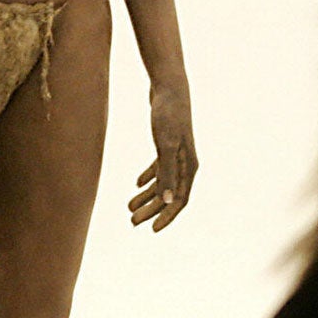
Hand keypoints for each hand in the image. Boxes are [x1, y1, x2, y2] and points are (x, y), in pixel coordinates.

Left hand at [128, 81, 195, 231]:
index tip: (152, 230)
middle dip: (151, 210)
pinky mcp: (166, 143)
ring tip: (129, 207)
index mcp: (188, 167)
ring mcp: (176, 153)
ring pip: (162, 182)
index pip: (179, 200)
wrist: (169, 88)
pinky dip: (148, 178)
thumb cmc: (168, 115)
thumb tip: (167, 201)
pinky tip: (136, 184)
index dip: (166, 216)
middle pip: (169, 194)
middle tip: (132, 221)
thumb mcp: (164, 145)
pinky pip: (159, 167)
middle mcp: (185, 163)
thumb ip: (166, 173)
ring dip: (147, 197)